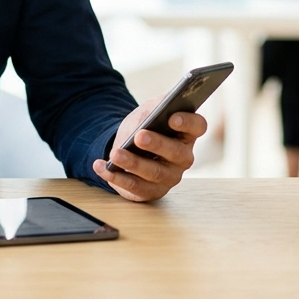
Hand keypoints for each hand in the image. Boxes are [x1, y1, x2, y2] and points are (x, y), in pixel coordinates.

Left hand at [92, 95, 206, 201]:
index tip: (172, 117)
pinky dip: (116, 177)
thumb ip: (155, 107)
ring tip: (116, 154)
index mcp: (187, 133)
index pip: (198, 126)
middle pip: (176, 152)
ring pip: (154, 172)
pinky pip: (135, 187)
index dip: (188, 122)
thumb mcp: (149, 111)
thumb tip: (156, 111)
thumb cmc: (145, 126)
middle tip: (140, 136)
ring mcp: (169, 176)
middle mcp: (183, 157)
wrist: (128, 146)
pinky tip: (100, 166)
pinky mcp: (151, 191)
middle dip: (157, 144)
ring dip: (133, 163)